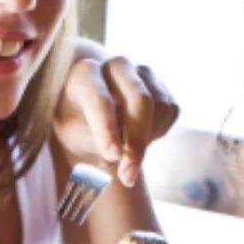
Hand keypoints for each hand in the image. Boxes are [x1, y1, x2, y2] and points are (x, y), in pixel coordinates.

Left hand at [52, 51, 178, 188]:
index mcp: (85, 73)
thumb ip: (92, 142)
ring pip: (160, 107)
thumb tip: (117, 157)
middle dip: (137, 141)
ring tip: (126, 157)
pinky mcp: (160, 86)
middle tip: (128, 176)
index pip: (99, 98)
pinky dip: (158, 132)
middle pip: (140, 100)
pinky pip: (170, 111)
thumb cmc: (75, 123)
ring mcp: (142, 73)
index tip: (112, 157)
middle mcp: (116, 66)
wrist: (89, 112)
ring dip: (148, 140)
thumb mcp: (73, 135)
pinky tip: (138, 139)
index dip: (107, 129)